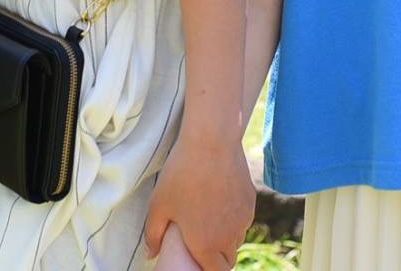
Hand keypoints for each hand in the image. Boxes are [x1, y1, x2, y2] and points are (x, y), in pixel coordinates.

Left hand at [141, 131, 252, 269]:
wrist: (211, 142)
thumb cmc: (181, 174)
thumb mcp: (158, 205)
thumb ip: (153, 235)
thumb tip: (150, 254)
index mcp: (206, 244)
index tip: (197, 263)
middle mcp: (229, 236)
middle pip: (228, 259)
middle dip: (217, 258)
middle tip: (201, 245)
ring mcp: (243, 219)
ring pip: (236, 239)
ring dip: (226, 238)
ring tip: (209, 223)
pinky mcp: (250, 201)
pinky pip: (243, 219)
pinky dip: (234, 219)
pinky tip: (220, 203)